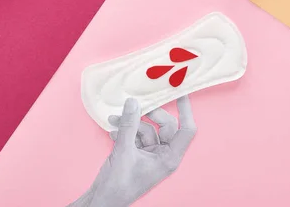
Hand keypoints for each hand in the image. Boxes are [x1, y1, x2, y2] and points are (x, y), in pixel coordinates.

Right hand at [71, 97, 196, 206]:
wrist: (103, 200)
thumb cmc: (118, 185)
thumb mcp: (124, 150)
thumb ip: (129, 124)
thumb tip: (134, 102)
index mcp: (169, 158)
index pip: (186, 129)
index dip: (185, 110)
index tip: (181, 92)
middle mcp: (163, 155)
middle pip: (164, 125)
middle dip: (148, 115)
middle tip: (133, 106)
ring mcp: (151, 155)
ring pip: (147, 129)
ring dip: (130, 123)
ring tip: (113, 120)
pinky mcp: (139, 154)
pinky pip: (136, 136)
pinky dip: (125, 131)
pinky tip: (112, 131)